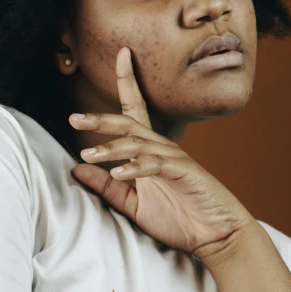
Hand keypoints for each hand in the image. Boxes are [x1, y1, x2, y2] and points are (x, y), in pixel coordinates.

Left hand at [69, 46, 255, 261]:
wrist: (217, 236)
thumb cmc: (179, 218)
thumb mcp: (134, 204)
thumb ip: (108, 187)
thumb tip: (77, 169)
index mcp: (150, 151)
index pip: (135, 109)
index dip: (127, 81)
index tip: (121, 55)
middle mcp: (161, 148)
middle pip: (129, 123)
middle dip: (100, 119)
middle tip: (73, 119)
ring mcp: (174, 159)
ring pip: (138, 143)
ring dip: (111, 148)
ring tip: (87, 154)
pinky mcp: (184, 173)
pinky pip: (156, 165)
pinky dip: (136, 167)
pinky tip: (118, 172)